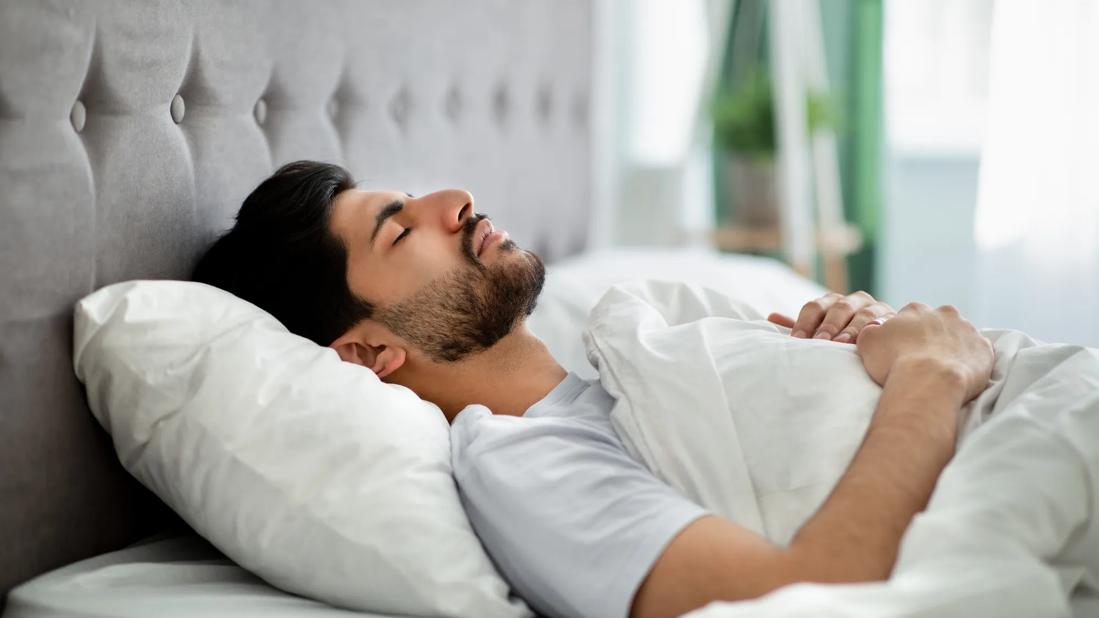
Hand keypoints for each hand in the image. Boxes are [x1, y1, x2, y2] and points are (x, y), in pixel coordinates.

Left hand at [767, 291, 895, 343]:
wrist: (884, 340)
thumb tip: (770, 317)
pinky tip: (872, 339)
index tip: (797, 340)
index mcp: (832, 302)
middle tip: (820, 342)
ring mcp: (875, 307)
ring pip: (863, 314)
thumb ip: (800, 326)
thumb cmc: (844, 338)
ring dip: (852, 329)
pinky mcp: (894, 319)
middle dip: (828, 326)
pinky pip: (886, 323)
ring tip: (843, 343)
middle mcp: (853, 300)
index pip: (814, 307)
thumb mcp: (821, 332)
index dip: (804, 323)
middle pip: (838, 308)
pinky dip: (879, 329)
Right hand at [856, 302, 993, 402]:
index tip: (903, 351)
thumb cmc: (895, 362)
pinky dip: (970, 362)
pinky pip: (978, 354)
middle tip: (922, 360)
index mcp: (916, 309)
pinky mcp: (985, 349)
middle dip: (932, 338)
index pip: (911, 317)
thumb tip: (877, 328)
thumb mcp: (868, 342)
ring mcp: (968, 330)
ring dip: (952, 348)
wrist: (929, 381)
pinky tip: (959, 375)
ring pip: (960, 337)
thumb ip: (871, 330)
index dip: (906, 335)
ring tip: (941, 369)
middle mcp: (945, 313)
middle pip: (938, 324)